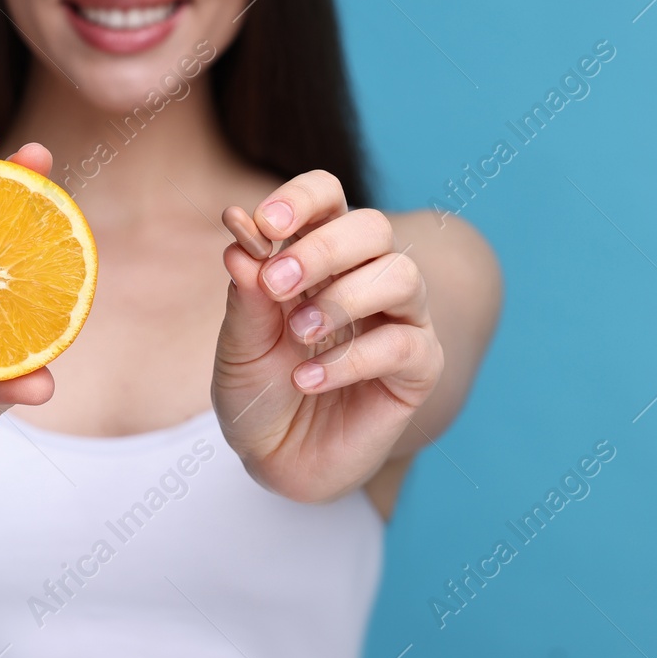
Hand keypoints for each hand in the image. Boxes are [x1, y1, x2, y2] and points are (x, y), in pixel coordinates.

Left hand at [211, 171, 443, 503]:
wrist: (275, 460)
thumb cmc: (258, 391)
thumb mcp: (239, 344)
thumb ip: (246, 294)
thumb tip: (240, 235)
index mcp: (317, 256)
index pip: (327, 196)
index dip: (301, 198)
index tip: (264, 223)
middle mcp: (365, 277)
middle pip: (370, 227)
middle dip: (322, 248)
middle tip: (277, 283)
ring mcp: (398, 319)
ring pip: (402, 275)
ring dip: (344, 298)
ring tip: (298, 334)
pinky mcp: (418, 368)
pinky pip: (406, 344)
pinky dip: (352, 359)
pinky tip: (308, 380)